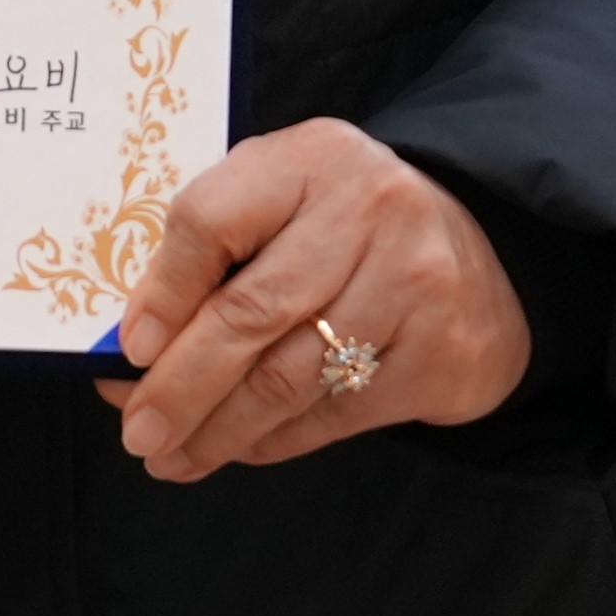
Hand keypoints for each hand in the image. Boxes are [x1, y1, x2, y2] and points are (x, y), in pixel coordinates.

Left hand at [100, 121, 531, 479]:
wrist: (487, 251)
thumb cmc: (348, 227)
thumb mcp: (285, 202)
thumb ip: (213, 255)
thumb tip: (131, 352)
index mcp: (311, 158)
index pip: (212, 219)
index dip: (163, 293)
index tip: (128, 352)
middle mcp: (369, 210)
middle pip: (250, 312)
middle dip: (181, 385)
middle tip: (138, 431)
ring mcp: (414, 284)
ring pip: (290, 377)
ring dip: (219, 429)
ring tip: (172, 456)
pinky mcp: (442, 356)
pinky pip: (335, 414)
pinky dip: (274, 440)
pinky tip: (238, 449)